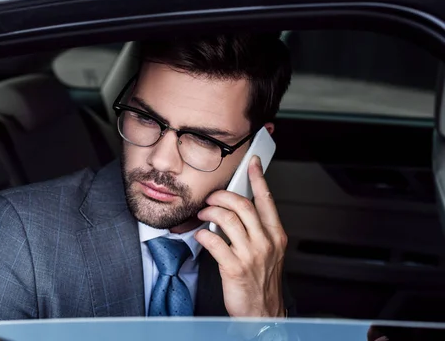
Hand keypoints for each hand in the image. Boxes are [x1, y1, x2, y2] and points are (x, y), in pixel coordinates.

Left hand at [194, 155, 286, 317]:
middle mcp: (265, 243)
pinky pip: (214, 242)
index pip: (266, 200)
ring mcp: (250, 255)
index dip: (258, 179)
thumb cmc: (262, 281)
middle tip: (212, 197)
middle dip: (223, 195)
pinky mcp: (234, 268)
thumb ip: (257, 230)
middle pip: (242, 205)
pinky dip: (203, 235)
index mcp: (276, 236)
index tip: (252, 163)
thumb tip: (236, 208)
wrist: (263, 313)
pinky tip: (201, 235)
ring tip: (203, 215)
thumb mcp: (269, 252)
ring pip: (227, 219)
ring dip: (210, 212)